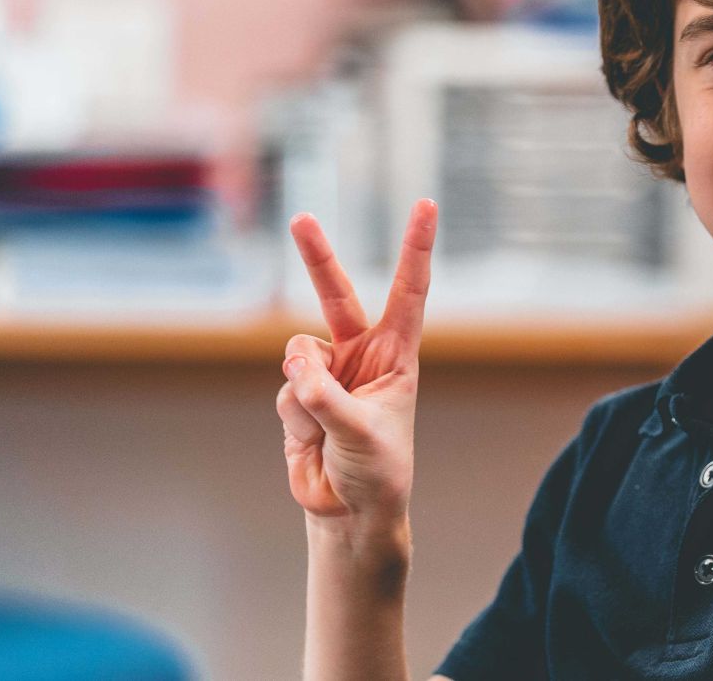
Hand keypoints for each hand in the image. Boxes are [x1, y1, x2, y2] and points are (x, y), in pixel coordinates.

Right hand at [276, 200, 437, 523]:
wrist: (349, 508)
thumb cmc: (376, 469)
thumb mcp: (362, 434)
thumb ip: (327, 399)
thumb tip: (296, 364)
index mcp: (397, 353)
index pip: (409, 290)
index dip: (416, 247)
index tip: (426, 203)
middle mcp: (362, 353)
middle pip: (336, 294)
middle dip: (317, 256)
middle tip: (301, 218)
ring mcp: (328, 371)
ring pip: (298, 354)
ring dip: (306, 387)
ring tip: (326, 425)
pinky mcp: (299, 393)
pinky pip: (286, 389)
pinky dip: (296, 415)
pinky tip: (312, 439)